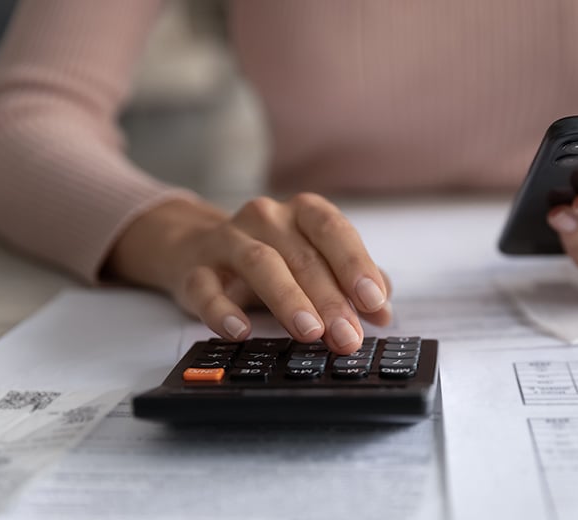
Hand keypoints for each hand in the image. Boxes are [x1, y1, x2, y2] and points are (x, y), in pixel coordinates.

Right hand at [104, 193, 391, 353]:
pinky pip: (206, 288)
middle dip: (330, 301)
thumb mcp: (315, 263)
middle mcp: (266, 218)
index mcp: (303, 213)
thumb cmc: (274, 258)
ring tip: (310, 333)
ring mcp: (227, 240)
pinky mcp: (194, 270)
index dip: (356, 265)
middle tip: (348, 337)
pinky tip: (241, 331)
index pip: (334, 231)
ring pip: (260, 264)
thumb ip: (351, 284)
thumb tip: (383, 314)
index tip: (374, 301)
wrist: (195, 248)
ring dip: (289, 300)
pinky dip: (223, 311)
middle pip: (303, 257)